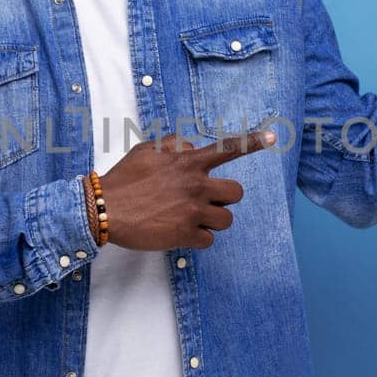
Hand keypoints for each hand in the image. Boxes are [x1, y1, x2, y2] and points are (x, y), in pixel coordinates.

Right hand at [97, 128, 275, 250]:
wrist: (103, 209)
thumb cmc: (123, 179)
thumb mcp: (146, 150)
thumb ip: (173, 145)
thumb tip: (191, 148)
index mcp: (188, 162)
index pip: (228, 148)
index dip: (253, 141)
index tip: (273, 136)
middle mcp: (195, 185)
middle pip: (236, 193)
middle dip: (225, 198)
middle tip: (206, 201)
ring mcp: (193, 211)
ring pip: (226, 219)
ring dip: (212, 221)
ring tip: (190, 219)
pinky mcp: (186, 235)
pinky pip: (209, 241)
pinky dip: (198, 240)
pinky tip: (179, 233)